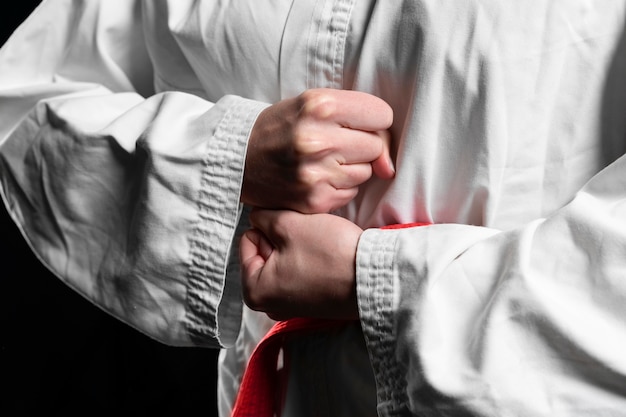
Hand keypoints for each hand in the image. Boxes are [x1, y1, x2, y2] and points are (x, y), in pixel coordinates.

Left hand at [239, 209, 362, 320]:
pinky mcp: (311, 303)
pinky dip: (310, 260)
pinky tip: (325, 259)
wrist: (373, 277)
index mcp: (254, 290)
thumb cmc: (331, 254)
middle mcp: (269, 305)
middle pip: (265, 251)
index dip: (270, 226)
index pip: (248, 238)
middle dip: (283, 238)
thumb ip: (263, 216)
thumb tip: (257, 216)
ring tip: (318, 247)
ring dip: (298, 246)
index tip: (294, 231)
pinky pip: (301, 272)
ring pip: (285, 259)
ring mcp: (291, 306)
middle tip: (307, 237)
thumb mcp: (289, 224)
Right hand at [242, 88, 393, 213]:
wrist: (239, 160)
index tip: (355, 124)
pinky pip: (350, 193)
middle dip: (361, 145)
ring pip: (366, 172)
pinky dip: (339, 186)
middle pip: (375, 146)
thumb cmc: (280, 128)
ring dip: (351, 167)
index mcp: (320, 106)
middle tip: (334, 143)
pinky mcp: (314, 200)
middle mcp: (318, 140)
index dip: (372, 120)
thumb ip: (359, 120)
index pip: (382, 115)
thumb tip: (388, 165)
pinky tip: (316, 177)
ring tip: (322, 160)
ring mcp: (316, 174)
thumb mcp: (313, 105)